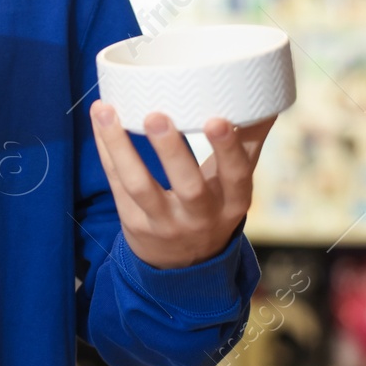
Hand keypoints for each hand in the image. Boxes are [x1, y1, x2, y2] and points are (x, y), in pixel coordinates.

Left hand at [88, 102, 274, 268]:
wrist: (183, 265)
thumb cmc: (213, 208)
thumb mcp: (235, 186)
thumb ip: (247, 144)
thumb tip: (266, 100)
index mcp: (233, 203)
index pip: (236, 176)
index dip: (228, 150)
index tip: (217, 120)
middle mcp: (201, 217)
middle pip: (188, 186)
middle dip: (172, 151)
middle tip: (156, 116)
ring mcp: (164, 223)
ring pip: (140, 186)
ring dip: (121, 147)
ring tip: (106, 112)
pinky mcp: (134, 223)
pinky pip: (117, 184)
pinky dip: (106, 151)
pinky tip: (99, 121)